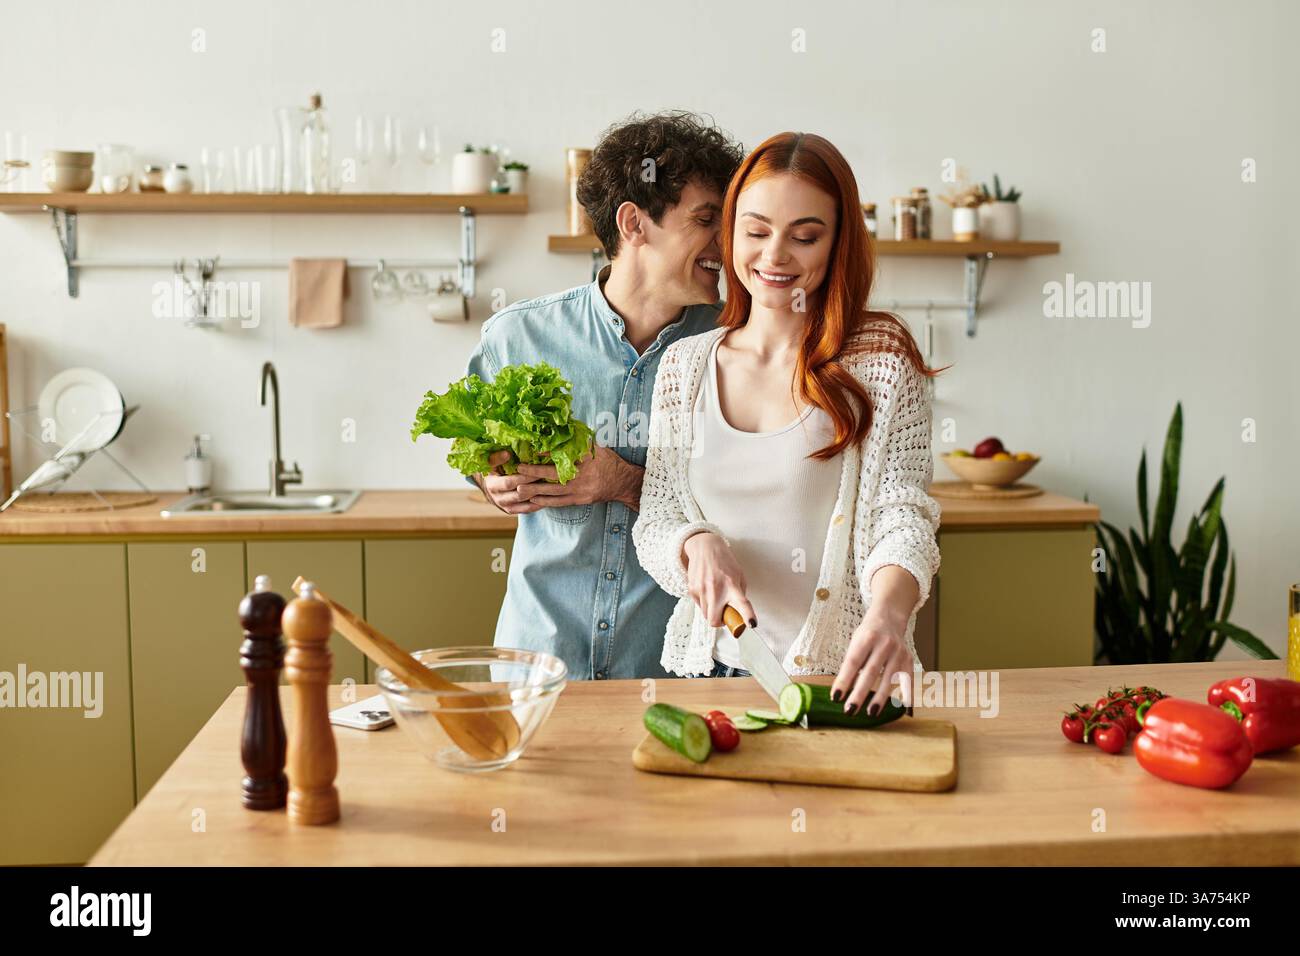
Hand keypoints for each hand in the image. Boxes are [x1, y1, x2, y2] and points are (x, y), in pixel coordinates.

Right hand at [474, 450, 547, 514]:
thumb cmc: (494, 469)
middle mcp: (498, 498)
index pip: (510, 483)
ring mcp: (506, 506)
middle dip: (535, 486)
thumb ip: (497, 458)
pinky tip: (549, 497)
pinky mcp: (513, 511)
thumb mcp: (492, 463)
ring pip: (526, 504)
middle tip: (549, 479)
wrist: (490, 486)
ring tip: (552, 488)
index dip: (524, 477)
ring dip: (539, 497)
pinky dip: (538, 504)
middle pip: (520, 494)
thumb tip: (507, 453)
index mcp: (492, 485)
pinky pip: (528, 510)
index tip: (538, 470)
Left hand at [513, 444, 641, 510]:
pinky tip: (533, 499)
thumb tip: (563, 426)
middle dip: (534, 472)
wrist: (622, 482)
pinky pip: (559, 502)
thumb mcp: (597, 447)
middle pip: (554, 474)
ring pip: (554, 491)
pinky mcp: (580, 500)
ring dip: (535, 489)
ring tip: (519, 488)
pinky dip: (545, 501)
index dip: (546, 452)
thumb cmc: (607, 462)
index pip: (563, 454)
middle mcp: (582, 474)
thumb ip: (580, 440)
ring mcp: (580, 489)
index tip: (532, 450)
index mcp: (586, 458)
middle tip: (519, 469)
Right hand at [681, 532, 756, 628]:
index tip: (752, 624)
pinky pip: (699, 606)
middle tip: (724, 615)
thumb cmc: (724, 561)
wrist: (705, 548)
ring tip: (715, 597)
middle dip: (720, 622)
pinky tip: (707, 590)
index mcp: (732, 585)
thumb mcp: (739, 575)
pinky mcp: (692, 590)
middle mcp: (716, 589)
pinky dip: (704, 603)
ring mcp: (702, 590)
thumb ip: (740, 594)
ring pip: (706, 615)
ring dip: (712, 611)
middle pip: (714, 620)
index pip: (742, 603)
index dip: (748, 615)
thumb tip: (738, 612)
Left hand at [831, 607, 913, 716]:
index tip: (835, 697)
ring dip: (880, 698)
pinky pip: (907, 680)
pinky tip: (901, 710)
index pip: (852, 662)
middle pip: (871, 672)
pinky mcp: (909, 659)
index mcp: (866, 637)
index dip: (843, 680)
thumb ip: (852, 663)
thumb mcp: (855, 642)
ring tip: (871, 713)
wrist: (889, 618)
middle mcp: (884, 644)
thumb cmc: (867, 635)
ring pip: (889, 678)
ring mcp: (899, 652)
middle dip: (860, 693)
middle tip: (850, 710)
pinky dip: (904, 695)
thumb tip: (843, 691)